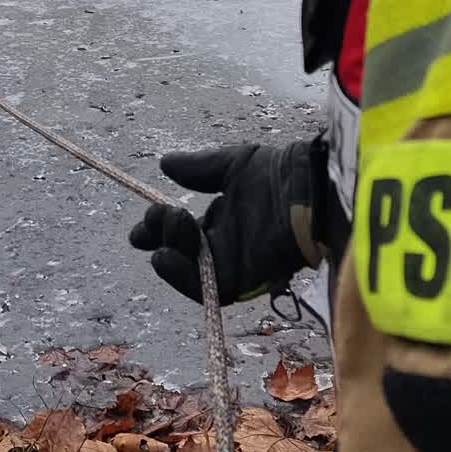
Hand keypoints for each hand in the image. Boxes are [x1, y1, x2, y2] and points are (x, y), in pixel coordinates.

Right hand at [129, 141, 321, 304]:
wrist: (306, 188)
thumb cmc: (277, 174)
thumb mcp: (232, 165)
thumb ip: (198, 169)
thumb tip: (164, 163)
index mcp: (223, 220)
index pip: (182, 231)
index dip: (159, 227)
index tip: (144, 219)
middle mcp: (224, 246)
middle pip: (179, 253)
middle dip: (158, 240)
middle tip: (147, 226)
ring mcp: (231, 265)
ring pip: (187, 271)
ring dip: (170, 250)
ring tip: (172, 222)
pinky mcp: (239, 281)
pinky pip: (203, 287)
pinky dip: (180, 276)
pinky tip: (164, 256)